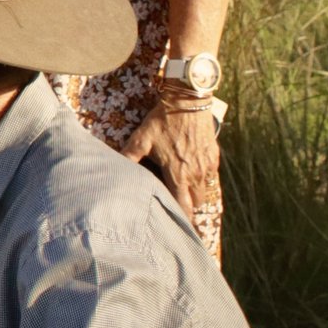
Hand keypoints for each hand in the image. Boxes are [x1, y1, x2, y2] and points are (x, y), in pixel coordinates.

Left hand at [121, 96, 221, 211]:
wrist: (188, 101)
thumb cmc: (163, 121)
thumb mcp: (142, 138)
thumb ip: (129, 156)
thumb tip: (113, 168)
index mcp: (177, 174)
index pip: (182, 206)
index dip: (180, 219)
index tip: (175, 227)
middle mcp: (195, 174)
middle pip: (195, 203)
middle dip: (187, 208)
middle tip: (176, 208)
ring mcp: (207, 166)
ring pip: (204, 191)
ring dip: (195, 194)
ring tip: (184, 193)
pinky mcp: (214, 156)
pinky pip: (211, 176)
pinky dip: (203, 180)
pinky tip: (193, 175)